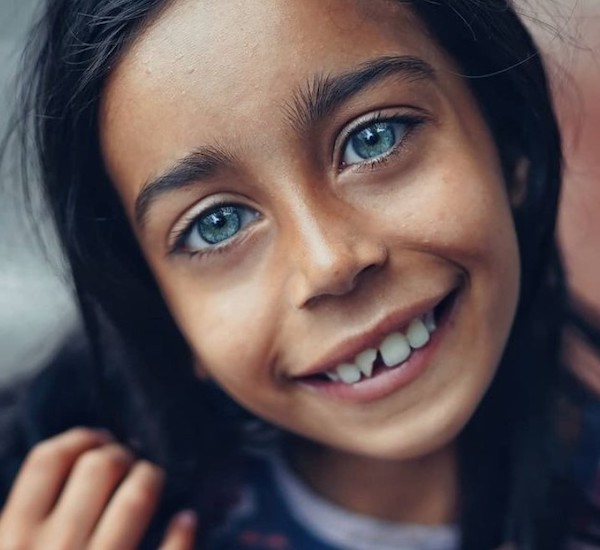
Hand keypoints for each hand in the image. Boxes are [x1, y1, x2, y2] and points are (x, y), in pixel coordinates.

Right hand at [0, 428, 196, 548]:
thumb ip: (30, 518)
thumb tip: (75, 463)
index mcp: (12, 539)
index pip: (47, 460)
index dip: (79, 439)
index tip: (98, 441)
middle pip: (99, 466)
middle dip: (121, 454)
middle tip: (131, 461)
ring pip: (136, 494)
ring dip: (151, 478)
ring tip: (153, 479)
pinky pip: (170, 548)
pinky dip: (182, 529)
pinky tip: (185, 520)